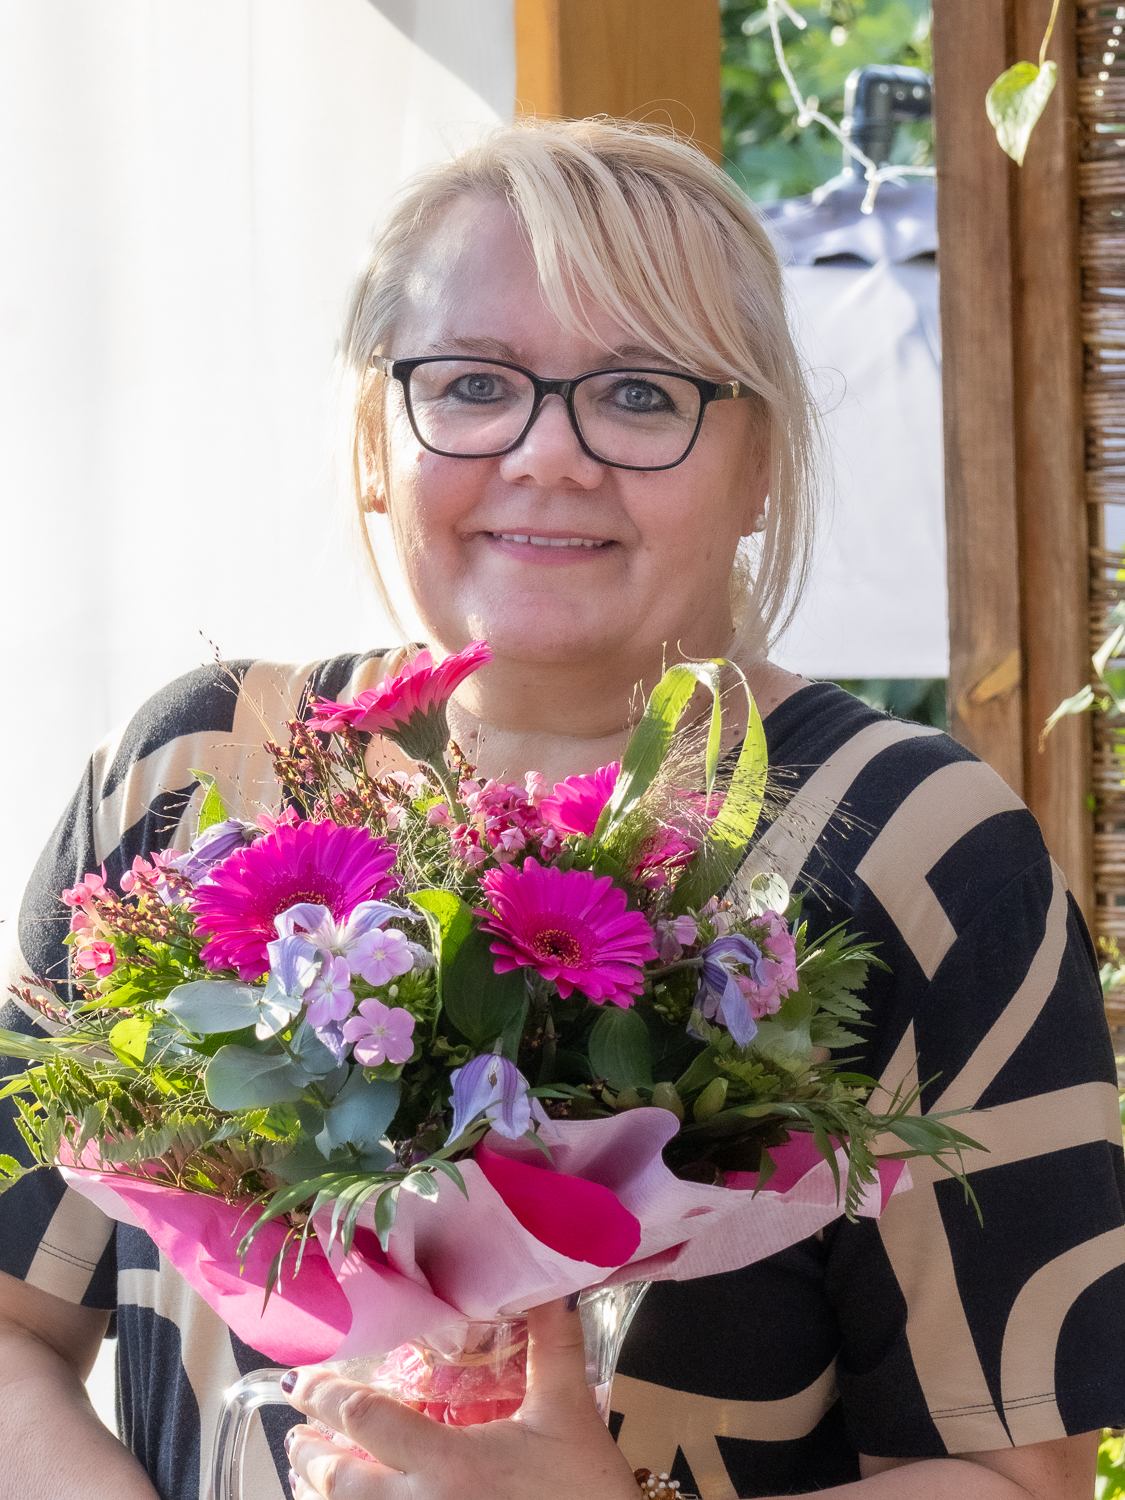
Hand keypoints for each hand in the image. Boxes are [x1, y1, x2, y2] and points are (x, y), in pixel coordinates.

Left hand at [283, 1297, 640, 1499]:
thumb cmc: (585, 1495)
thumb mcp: (569, 1414)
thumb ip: (552, 1346)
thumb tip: (549, 1284)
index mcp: (447, 1464)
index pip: (365, 1421)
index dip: (325, 1398)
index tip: (299, 1382)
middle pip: (340, 1484)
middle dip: (312, 1455)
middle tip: (295, 1435)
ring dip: (322, 1496)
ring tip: (306, 1477)